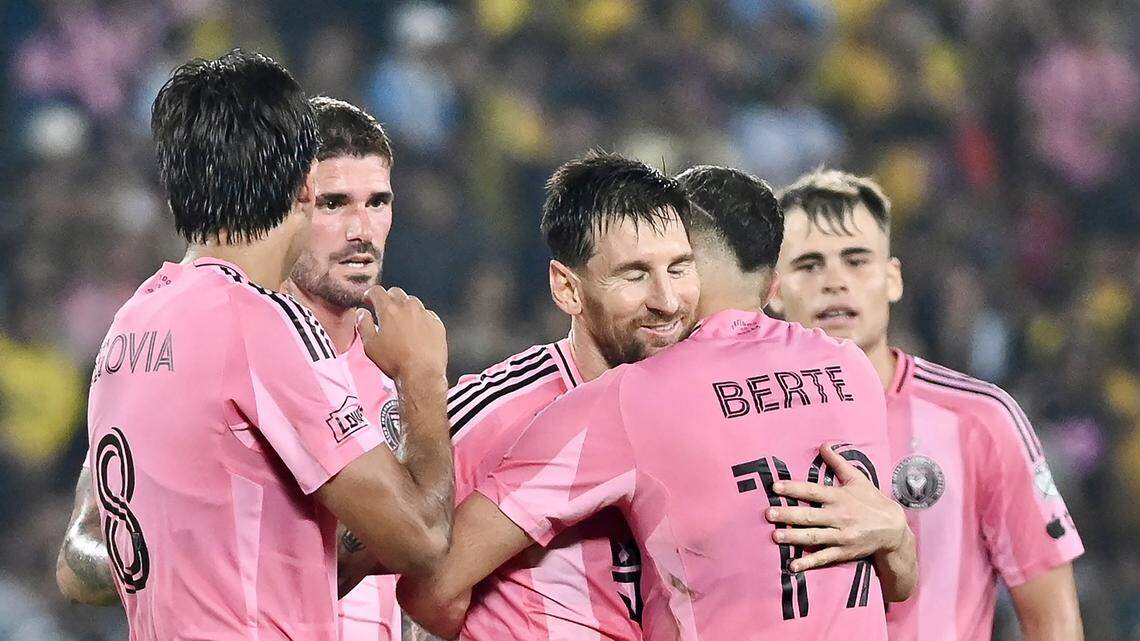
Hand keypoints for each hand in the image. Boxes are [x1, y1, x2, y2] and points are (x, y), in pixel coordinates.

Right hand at [357, 286, 446, 382]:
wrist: (422, 374)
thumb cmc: (395, 362)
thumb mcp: (370, 345)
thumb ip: (363, 325)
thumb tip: (362, 313)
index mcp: (389, 309)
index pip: (377, 291)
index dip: (370, 295)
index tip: (369, 301)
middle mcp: (408, 307)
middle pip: (396, 292)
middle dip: (388, 299)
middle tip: (384, 312)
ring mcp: (425, 314)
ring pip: (412, 302)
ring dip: (405, 307)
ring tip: (401, 323)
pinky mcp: (437, 323)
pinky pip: (427, 314)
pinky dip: (420, 318)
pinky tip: (417, 331)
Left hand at [766, 443, 907, 572]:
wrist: (893, 529)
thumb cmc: (871, 501)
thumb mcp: (857, 479)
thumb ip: (838, 463)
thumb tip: (824, 444)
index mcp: (840, 497)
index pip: (813, 491)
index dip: (794, 488)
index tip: (775, 487)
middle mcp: (839, 516)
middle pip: (810, 515)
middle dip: (789, 514)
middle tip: (769, 513)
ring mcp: (841, 536)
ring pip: (814, 537)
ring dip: (794, 537)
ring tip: (775, 536)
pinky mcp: (844, 552)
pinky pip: (824, 558)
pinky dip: (808, 563)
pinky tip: (792, 565)